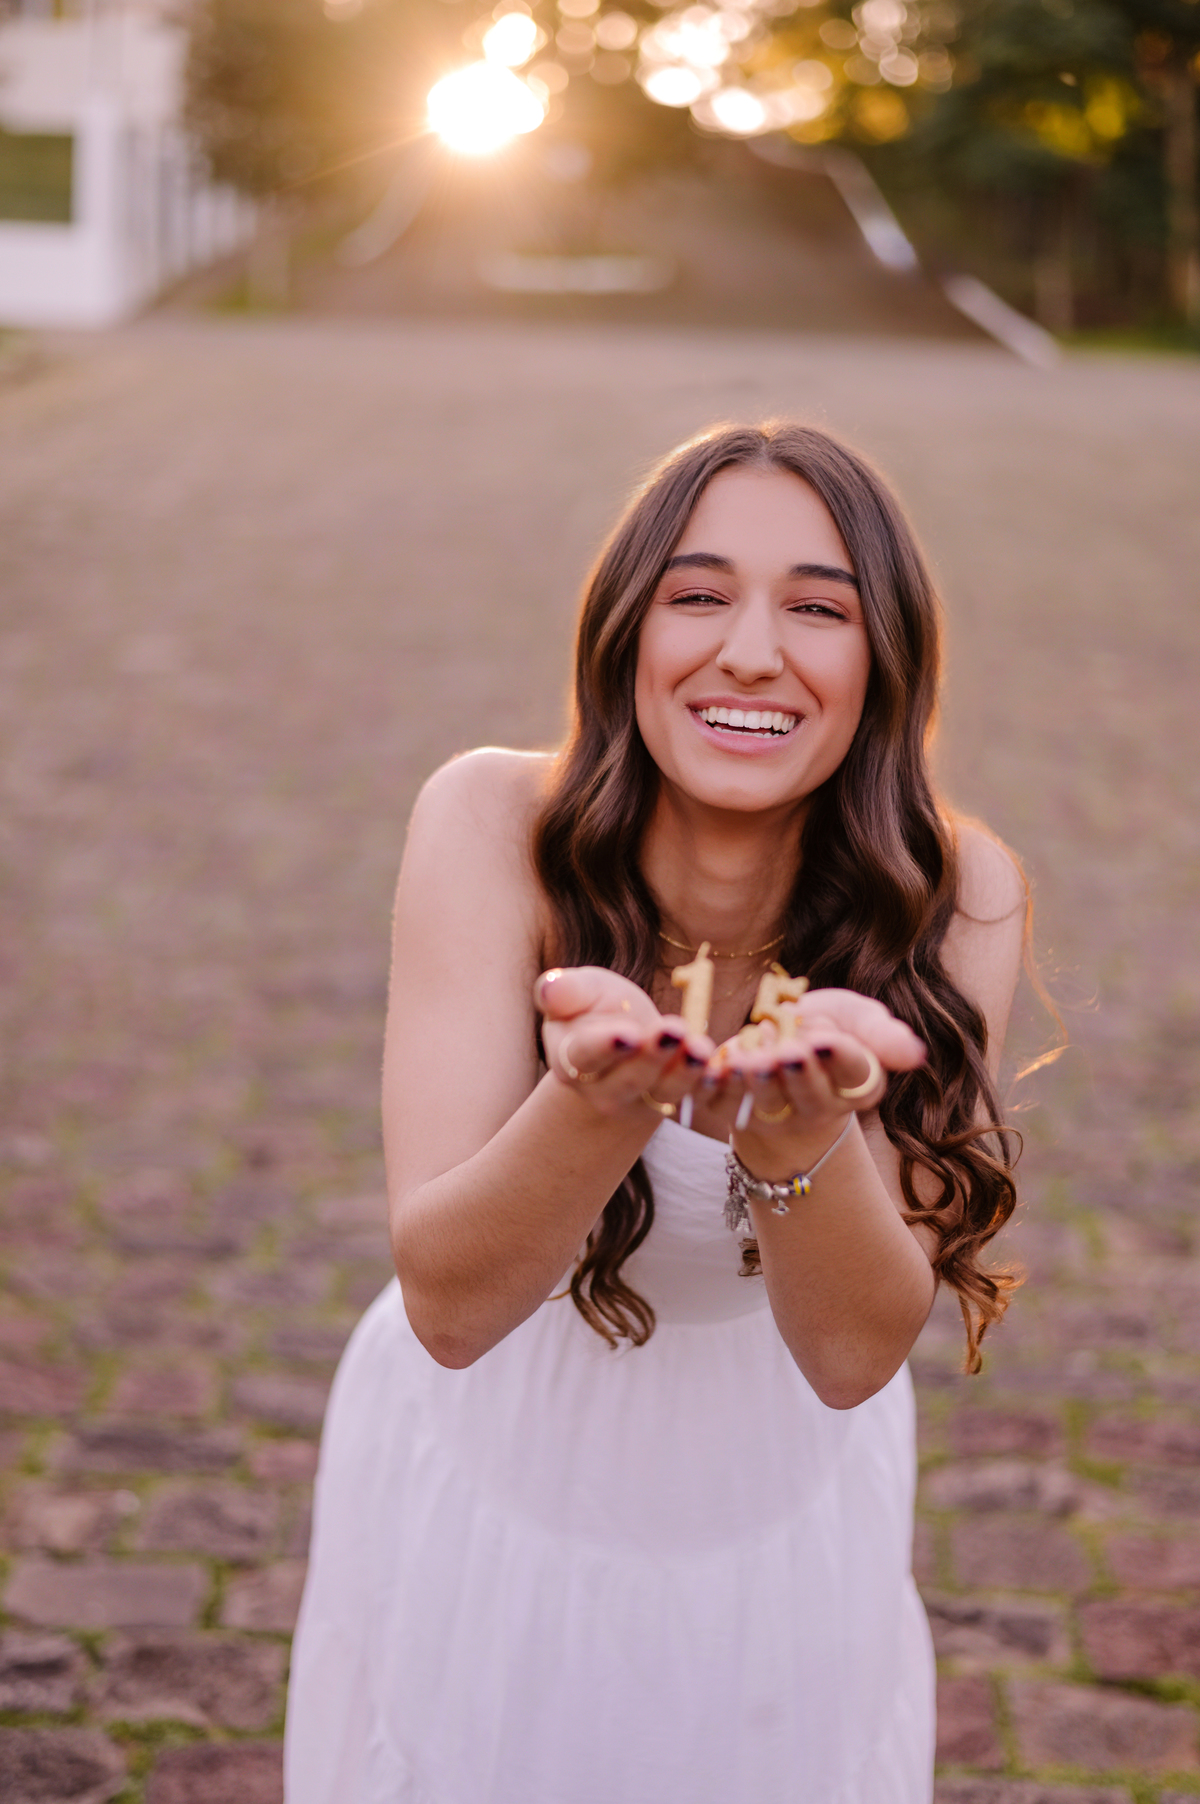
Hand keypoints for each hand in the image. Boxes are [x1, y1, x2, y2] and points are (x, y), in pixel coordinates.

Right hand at [536, 966, 713, 1117]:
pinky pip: (692, 1097)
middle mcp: (602, 1090)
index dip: (607, 1046)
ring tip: (702, 1049)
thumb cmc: (595, 1007)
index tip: (628, 1033)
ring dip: (685, 1073)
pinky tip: (724, 1067)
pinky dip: (709, 1084)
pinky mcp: (671, 1102)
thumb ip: (566, 991)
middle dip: (653, 1057)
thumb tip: (550, 988)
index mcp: (571, 1060)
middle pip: (628, 1078)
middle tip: (675, 1031)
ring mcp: (639, 1101)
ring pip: (663, 1092)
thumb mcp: (581, 990)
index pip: (586, 1055)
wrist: (621, 1038)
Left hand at [703, 988, 925, 1176]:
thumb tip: (915, 1053)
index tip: (824, 1041)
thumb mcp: (855, 1018)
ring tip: (751, 1058)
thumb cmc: (825, 1026)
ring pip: (765, 1102)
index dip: (838, 1057)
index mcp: (857, 1085)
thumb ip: (880, 1032)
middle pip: (810, 1096)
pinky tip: (709, 1067)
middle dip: (798, 1075)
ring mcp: (773, 1115)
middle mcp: (817, 1109)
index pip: (853, 1073)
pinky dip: (712, 1087)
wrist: (780, 1043)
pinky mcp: (733, 1110)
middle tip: (788, 1053)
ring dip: (756, 1081)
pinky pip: (721, 1103)